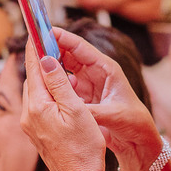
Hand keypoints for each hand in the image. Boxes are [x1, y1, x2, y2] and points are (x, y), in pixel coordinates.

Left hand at [20, 40, 108, 170]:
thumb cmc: (83, 149)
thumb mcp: (76, 110)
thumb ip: (59, 83)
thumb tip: (46, 59)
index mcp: (37, 107)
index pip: (34, 69)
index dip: (36, 48)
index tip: (37, 32)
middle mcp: (28, 116)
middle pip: (32, 80)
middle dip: (40, 62)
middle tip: (50, 44)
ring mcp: (30, 127)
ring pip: (36, 93)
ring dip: (45, 79)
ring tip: (58, 66)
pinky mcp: (37, 134)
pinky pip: (39, 107)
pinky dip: (48, 95)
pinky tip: (60, 94)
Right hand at [31, 27, 159, 168]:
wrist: (138, 138)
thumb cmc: (133, 121)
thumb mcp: (113, 115)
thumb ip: (91, 110)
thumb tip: (71, 107)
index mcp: (106, 68)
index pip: (81, 48)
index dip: (63, 38)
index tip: (45, 31)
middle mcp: (96, 72)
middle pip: (69, 54)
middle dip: (52, 49)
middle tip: (32, 46)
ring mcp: (88, 83)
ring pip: (65, 69)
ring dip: (51, 66)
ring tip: (33, 64)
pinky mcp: (83, 95)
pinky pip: (64, 85)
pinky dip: (54, 83)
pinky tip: (44, 86)